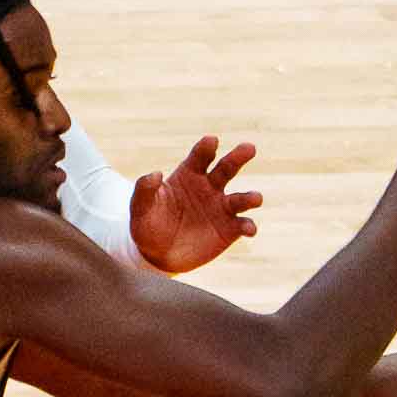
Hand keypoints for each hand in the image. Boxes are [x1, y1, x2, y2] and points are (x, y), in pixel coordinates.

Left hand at [128, 135, 263, 272]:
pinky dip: (248, 226)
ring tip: (256, 199)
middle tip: (249, 148)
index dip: (206, 148)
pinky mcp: (229, 230)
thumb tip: (155, 173)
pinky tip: (249, 229)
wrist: (157, 255)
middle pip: (227, 168)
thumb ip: (144, 189)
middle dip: (238, 157)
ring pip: (241, 198)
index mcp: (189, 174)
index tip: (211, 141)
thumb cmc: (149, 225)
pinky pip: (243, 225)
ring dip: (250, 197)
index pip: (200, 156)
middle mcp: (209, 187)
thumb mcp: (140, 208)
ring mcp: (221, 208)